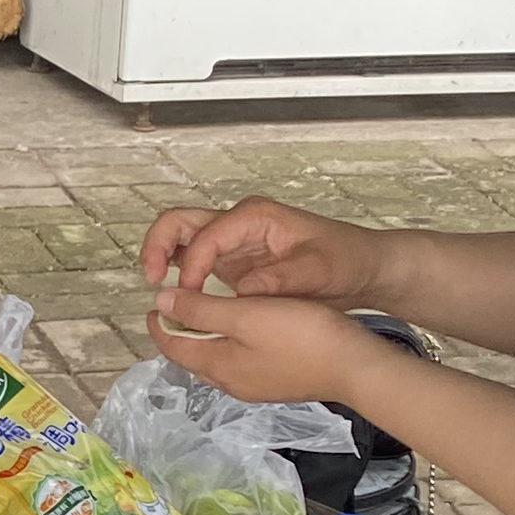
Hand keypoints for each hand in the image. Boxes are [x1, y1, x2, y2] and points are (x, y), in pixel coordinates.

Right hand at [138, 196, 396, 307]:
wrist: (364, 266)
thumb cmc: (346, 260)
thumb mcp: (319, 271)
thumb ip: (278, 279)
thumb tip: (239, 292)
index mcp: (255, 216)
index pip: (208, 236)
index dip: (193, 266)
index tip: (190, 295)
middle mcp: (239, 223)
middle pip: (180, 222)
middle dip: (158, 246)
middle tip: (151, 279)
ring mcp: (234, 241)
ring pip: (182, 239)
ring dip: (163, 258)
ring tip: (156, 287)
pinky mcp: (234, 261)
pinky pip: (196, 260)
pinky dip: (180, 274)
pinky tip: (179, 298)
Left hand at [145, 283, 387, 407]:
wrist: (353, 366)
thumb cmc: (299, 334)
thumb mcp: (244, 313)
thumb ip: (199, 309)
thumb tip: (160, 303)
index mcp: (216, 364)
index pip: (171, 345)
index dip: (158, 322)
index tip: (156, 300)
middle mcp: (229, 383)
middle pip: (191, 356)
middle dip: (179, 332)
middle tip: (179, 303)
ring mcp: (253, 388)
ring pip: (214, 361)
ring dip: (204, 339)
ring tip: (207, 313)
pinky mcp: (274, 385)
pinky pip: (238, 365)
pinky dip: (227, 346)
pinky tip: (242, 332)